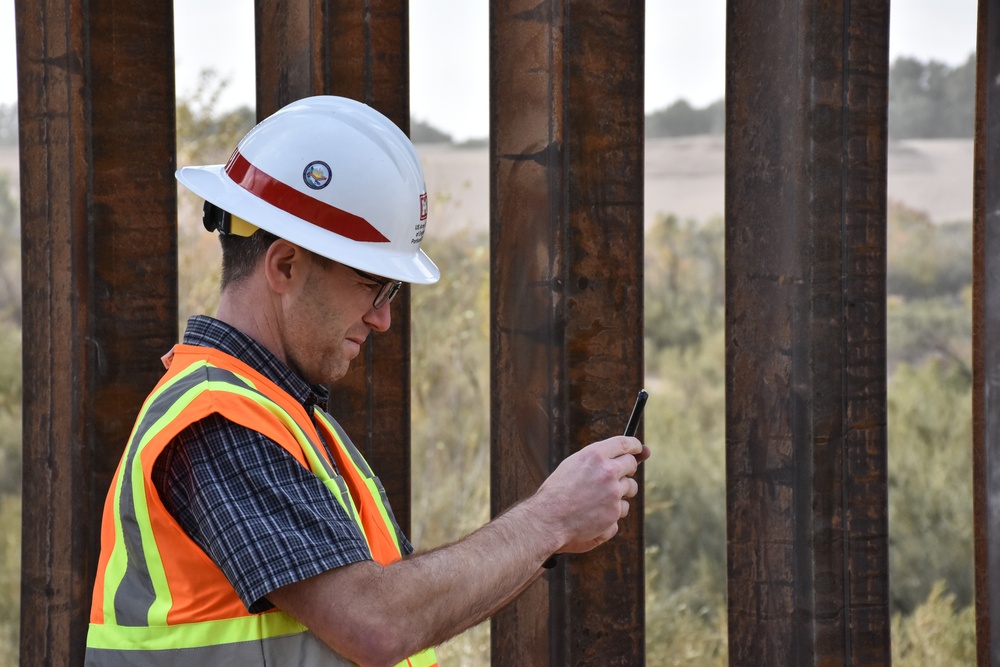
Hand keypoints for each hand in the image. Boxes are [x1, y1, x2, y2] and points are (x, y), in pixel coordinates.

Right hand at [533, 436, 648, 554]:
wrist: (548, 519)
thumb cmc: (558, 491)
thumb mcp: (573, 464)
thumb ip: (598, 457)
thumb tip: (629, 453)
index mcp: (595, 455)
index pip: (625, 443)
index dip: (634, 446)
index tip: (638, 448)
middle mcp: (608, 471)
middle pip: (631, 464)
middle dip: (627, 469)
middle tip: (614, 476)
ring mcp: (613, 493)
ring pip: (630, 488)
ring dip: (619, 492)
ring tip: (596, 499)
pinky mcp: (615, 513)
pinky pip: (622, 509)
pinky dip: (612, 512)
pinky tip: (594, 514)